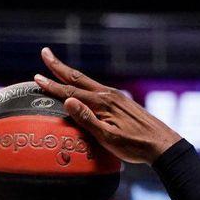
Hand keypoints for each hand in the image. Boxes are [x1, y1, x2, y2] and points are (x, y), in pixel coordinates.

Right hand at [32, 47, 181, 165]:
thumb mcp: (108, 137)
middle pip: (78, 78)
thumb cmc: (135, 146)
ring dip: (70, 74)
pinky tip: (83, 88)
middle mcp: (108, 95)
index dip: (52, 85)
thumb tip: (68, 101)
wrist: (162, 145)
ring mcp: (116, 97)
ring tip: (59, 68)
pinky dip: (83, 84)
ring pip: (88, 82)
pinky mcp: (122, 102)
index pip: (70, 92)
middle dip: (59, 66)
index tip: (37, 77)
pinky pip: (97, 89)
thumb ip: (87, 120)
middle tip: (45, 53)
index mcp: (102, 103)